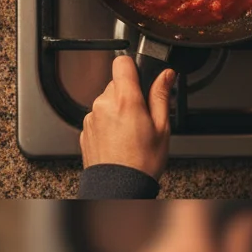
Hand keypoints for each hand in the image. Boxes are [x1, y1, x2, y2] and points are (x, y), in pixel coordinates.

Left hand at [80, 56, 174, 178]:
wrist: (119, 188)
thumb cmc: (142, 162)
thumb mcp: (162, 128)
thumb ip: (161, 96)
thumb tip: (166, 75)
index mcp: (124, 99)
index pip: (122, 62)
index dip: (133, 67)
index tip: (140, 77)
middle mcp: (103, 104)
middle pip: (116, 84)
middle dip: (129, 95)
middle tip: (141, 116)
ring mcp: (91, 116)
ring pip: (107, 101)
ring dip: (117, 109)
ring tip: (130, 132)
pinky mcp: (85, 129)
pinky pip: (98, 116)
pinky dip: (107, 123)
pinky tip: (118, 140)